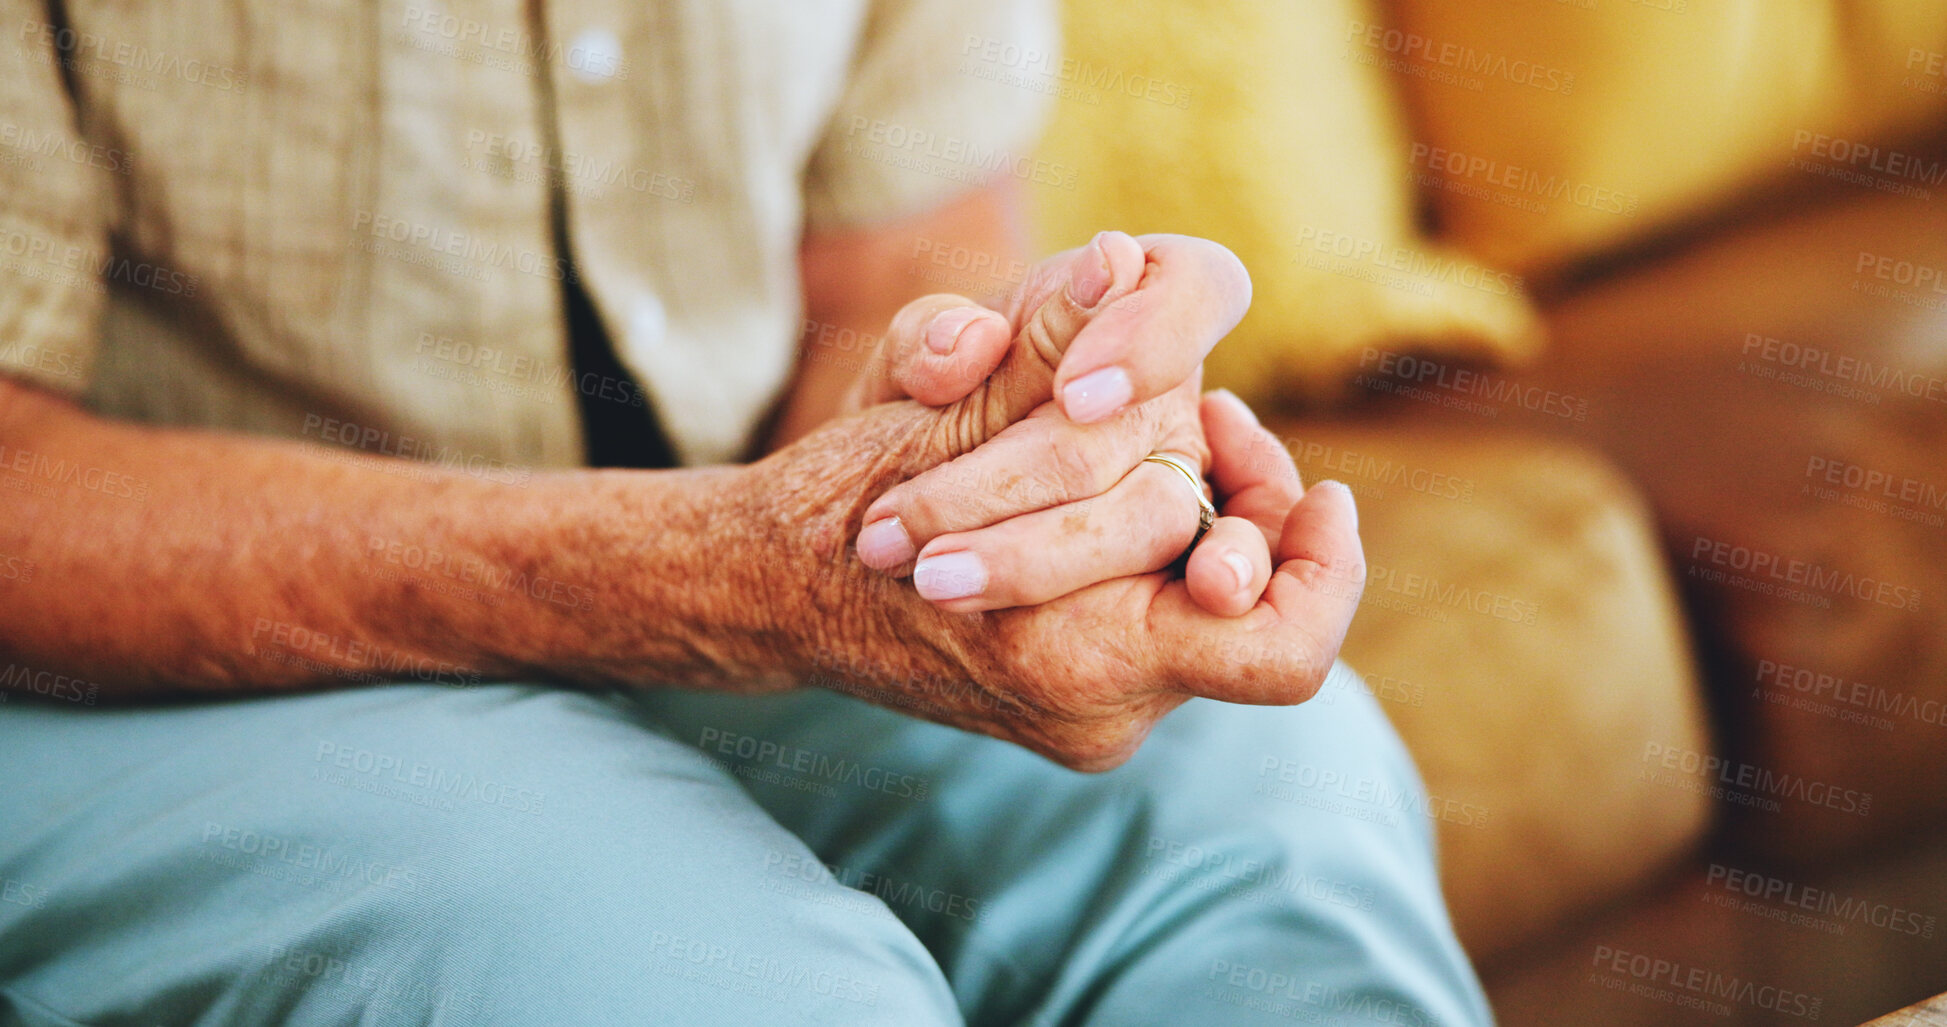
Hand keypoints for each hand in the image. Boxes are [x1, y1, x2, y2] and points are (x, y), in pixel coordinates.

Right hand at [732, 286, 1364, 769]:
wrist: (774, 594)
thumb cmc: (844, 497)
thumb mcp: (936, 405)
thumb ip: (1040, 339)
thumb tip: (1121, 258)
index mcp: (1075, 655)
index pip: (1280, 647)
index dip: (1325, 567)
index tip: (1330, 490)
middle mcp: (1097, 709)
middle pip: (1248, 600)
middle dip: (1249, 498)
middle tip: (1226, 418)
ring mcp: (1087, 716)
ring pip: (1212, 611)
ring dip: (1208, 516)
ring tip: (1182, 433)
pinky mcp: (1079, 702)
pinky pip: (1168, 622)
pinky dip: (1163, 548)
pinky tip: (1130, 480)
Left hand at [837, 231, 1253, 613]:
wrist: (895, 507)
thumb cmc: (914, 410)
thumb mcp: (902, 365)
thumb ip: (929, 339)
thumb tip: (971, 343)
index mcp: (1128, 304)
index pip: (1200, 286)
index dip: (1154, 337)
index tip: (1075, 395)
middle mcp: (1173, 400)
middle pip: (1150, 432)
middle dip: (1022, 481)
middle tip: (907, 525)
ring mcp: (1182, 488)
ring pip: (1155, 522)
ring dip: (1034, 558)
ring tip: (929, 578)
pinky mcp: (1164, 576)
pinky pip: (1165, 601)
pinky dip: (1093, 611)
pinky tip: (1020, 631)